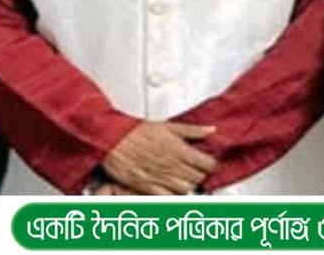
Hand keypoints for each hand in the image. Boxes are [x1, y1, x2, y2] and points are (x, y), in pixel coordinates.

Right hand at [101, 121, 217, 194]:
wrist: (113, 139)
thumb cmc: (136, 132)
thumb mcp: (168, 126)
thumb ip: (192, 130)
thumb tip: (211, 130)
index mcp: (179, 149)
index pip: (207, 164)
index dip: (211, 164)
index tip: (209, 163)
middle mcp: (172, 165)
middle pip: (198, 178)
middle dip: (200, 174)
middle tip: (196, 169)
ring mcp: (161, 178)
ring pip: (186, 189)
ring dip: (189, 185)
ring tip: (184, 178)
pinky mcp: (148, 186)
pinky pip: (168, 197)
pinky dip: (173, 194)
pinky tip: (172, 188)